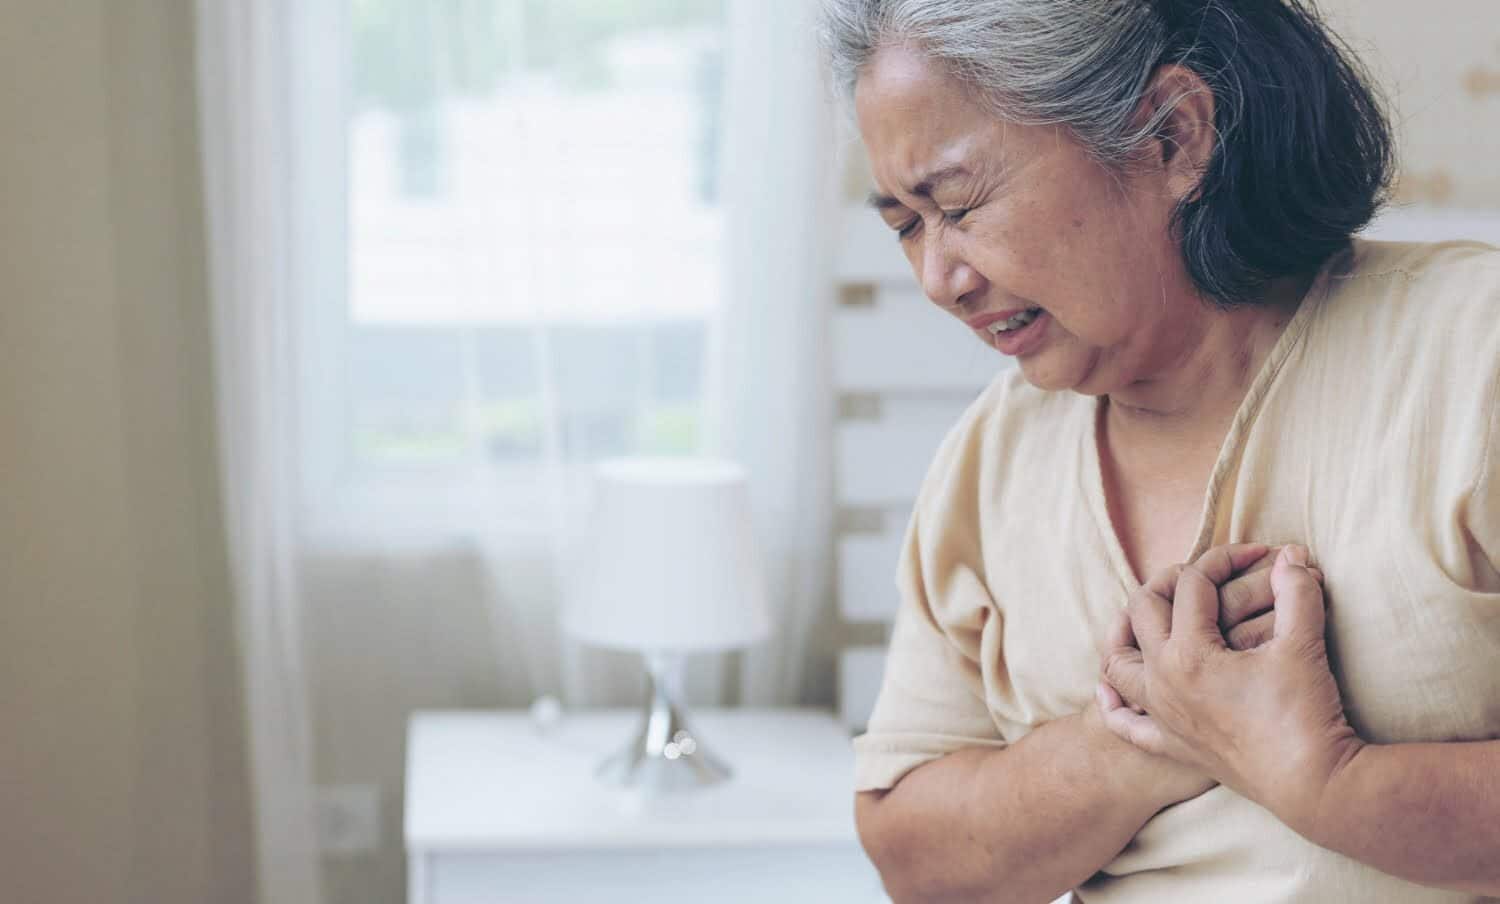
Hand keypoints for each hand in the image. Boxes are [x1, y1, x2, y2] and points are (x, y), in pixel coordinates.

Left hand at [1099, 545, 1363, 831]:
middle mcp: (1162, 680)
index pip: (1193, 585)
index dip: (1224, 559)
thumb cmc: (1306, 713)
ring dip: (1126, 633)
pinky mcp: (1172, 745)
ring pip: (1118, 663)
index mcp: (1188, 653)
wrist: (1312, 784)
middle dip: (1169, 581)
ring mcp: (1162, 715)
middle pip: (1143, 609)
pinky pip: (1126, 724)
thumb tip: (1292, 554)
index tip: (1259, 554)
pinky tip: (1110, 690)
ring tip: (1149, 616)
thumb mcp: (1304, 645)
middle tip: (1205, 575)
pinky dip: (1114, 703)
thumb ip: (1297, 592)